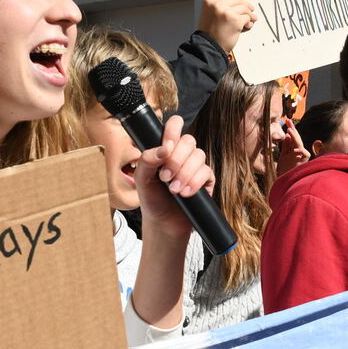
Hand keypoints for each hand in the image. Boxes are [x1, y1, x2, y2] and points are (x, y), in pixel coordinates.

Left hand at [136, 114, 213, 238]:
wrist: (164, 223)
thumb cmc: (152, 199)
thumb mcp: (141, 180)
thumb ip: (147, 160)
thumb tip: (164, 149)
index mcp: (166, 148)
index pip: (175, 125)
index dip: (173, 130)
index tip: (166, 147)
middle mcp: (182, 154)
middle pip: (188, 140)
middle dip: (176, 160)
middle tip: (164, 177)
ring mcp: (196, 166)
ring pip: (198, 156)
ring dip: (184, 173)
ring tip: (173, 190)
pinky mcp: (206, 179)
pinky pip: (206, 172)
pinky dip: (194, 183)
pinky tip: (185, 194)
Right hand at [197, 0, 255, 52]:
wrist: (209, 47)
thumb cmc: (209, 32)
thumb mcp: (209, 13)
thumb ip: (219, 4)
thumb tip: (237, 1)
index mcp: (210, 0)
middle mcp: (218, 4)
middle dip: (246, 5)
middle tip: (251, 10)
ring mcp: (227, 12)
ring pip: (245, 8)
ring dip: (249, 15)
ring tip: (250, 20)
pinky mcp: (236, 21)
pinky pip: (247, 18)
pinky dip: (249, 22)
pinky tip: (247, 26)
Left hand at [275, 116, 309, 177]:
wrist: (287, 185)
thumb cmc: (284, 173)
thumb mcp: (283, 157)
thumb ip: (286, 147)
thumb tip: (286, 135)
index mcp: (292, 151)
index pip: (291, 138)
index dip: (290, 129)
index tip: (286, 121)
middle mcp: (297, 153)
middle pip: (296, 139)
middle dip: (293, 130)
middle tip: (288, 121)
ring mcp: (300, 157)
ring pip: (299, 144)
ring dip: (295, 137)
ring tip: (289, 130)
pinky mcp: (303, 163)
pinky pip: (305, 155)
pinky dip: (301, 151)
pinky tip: (295, 148)